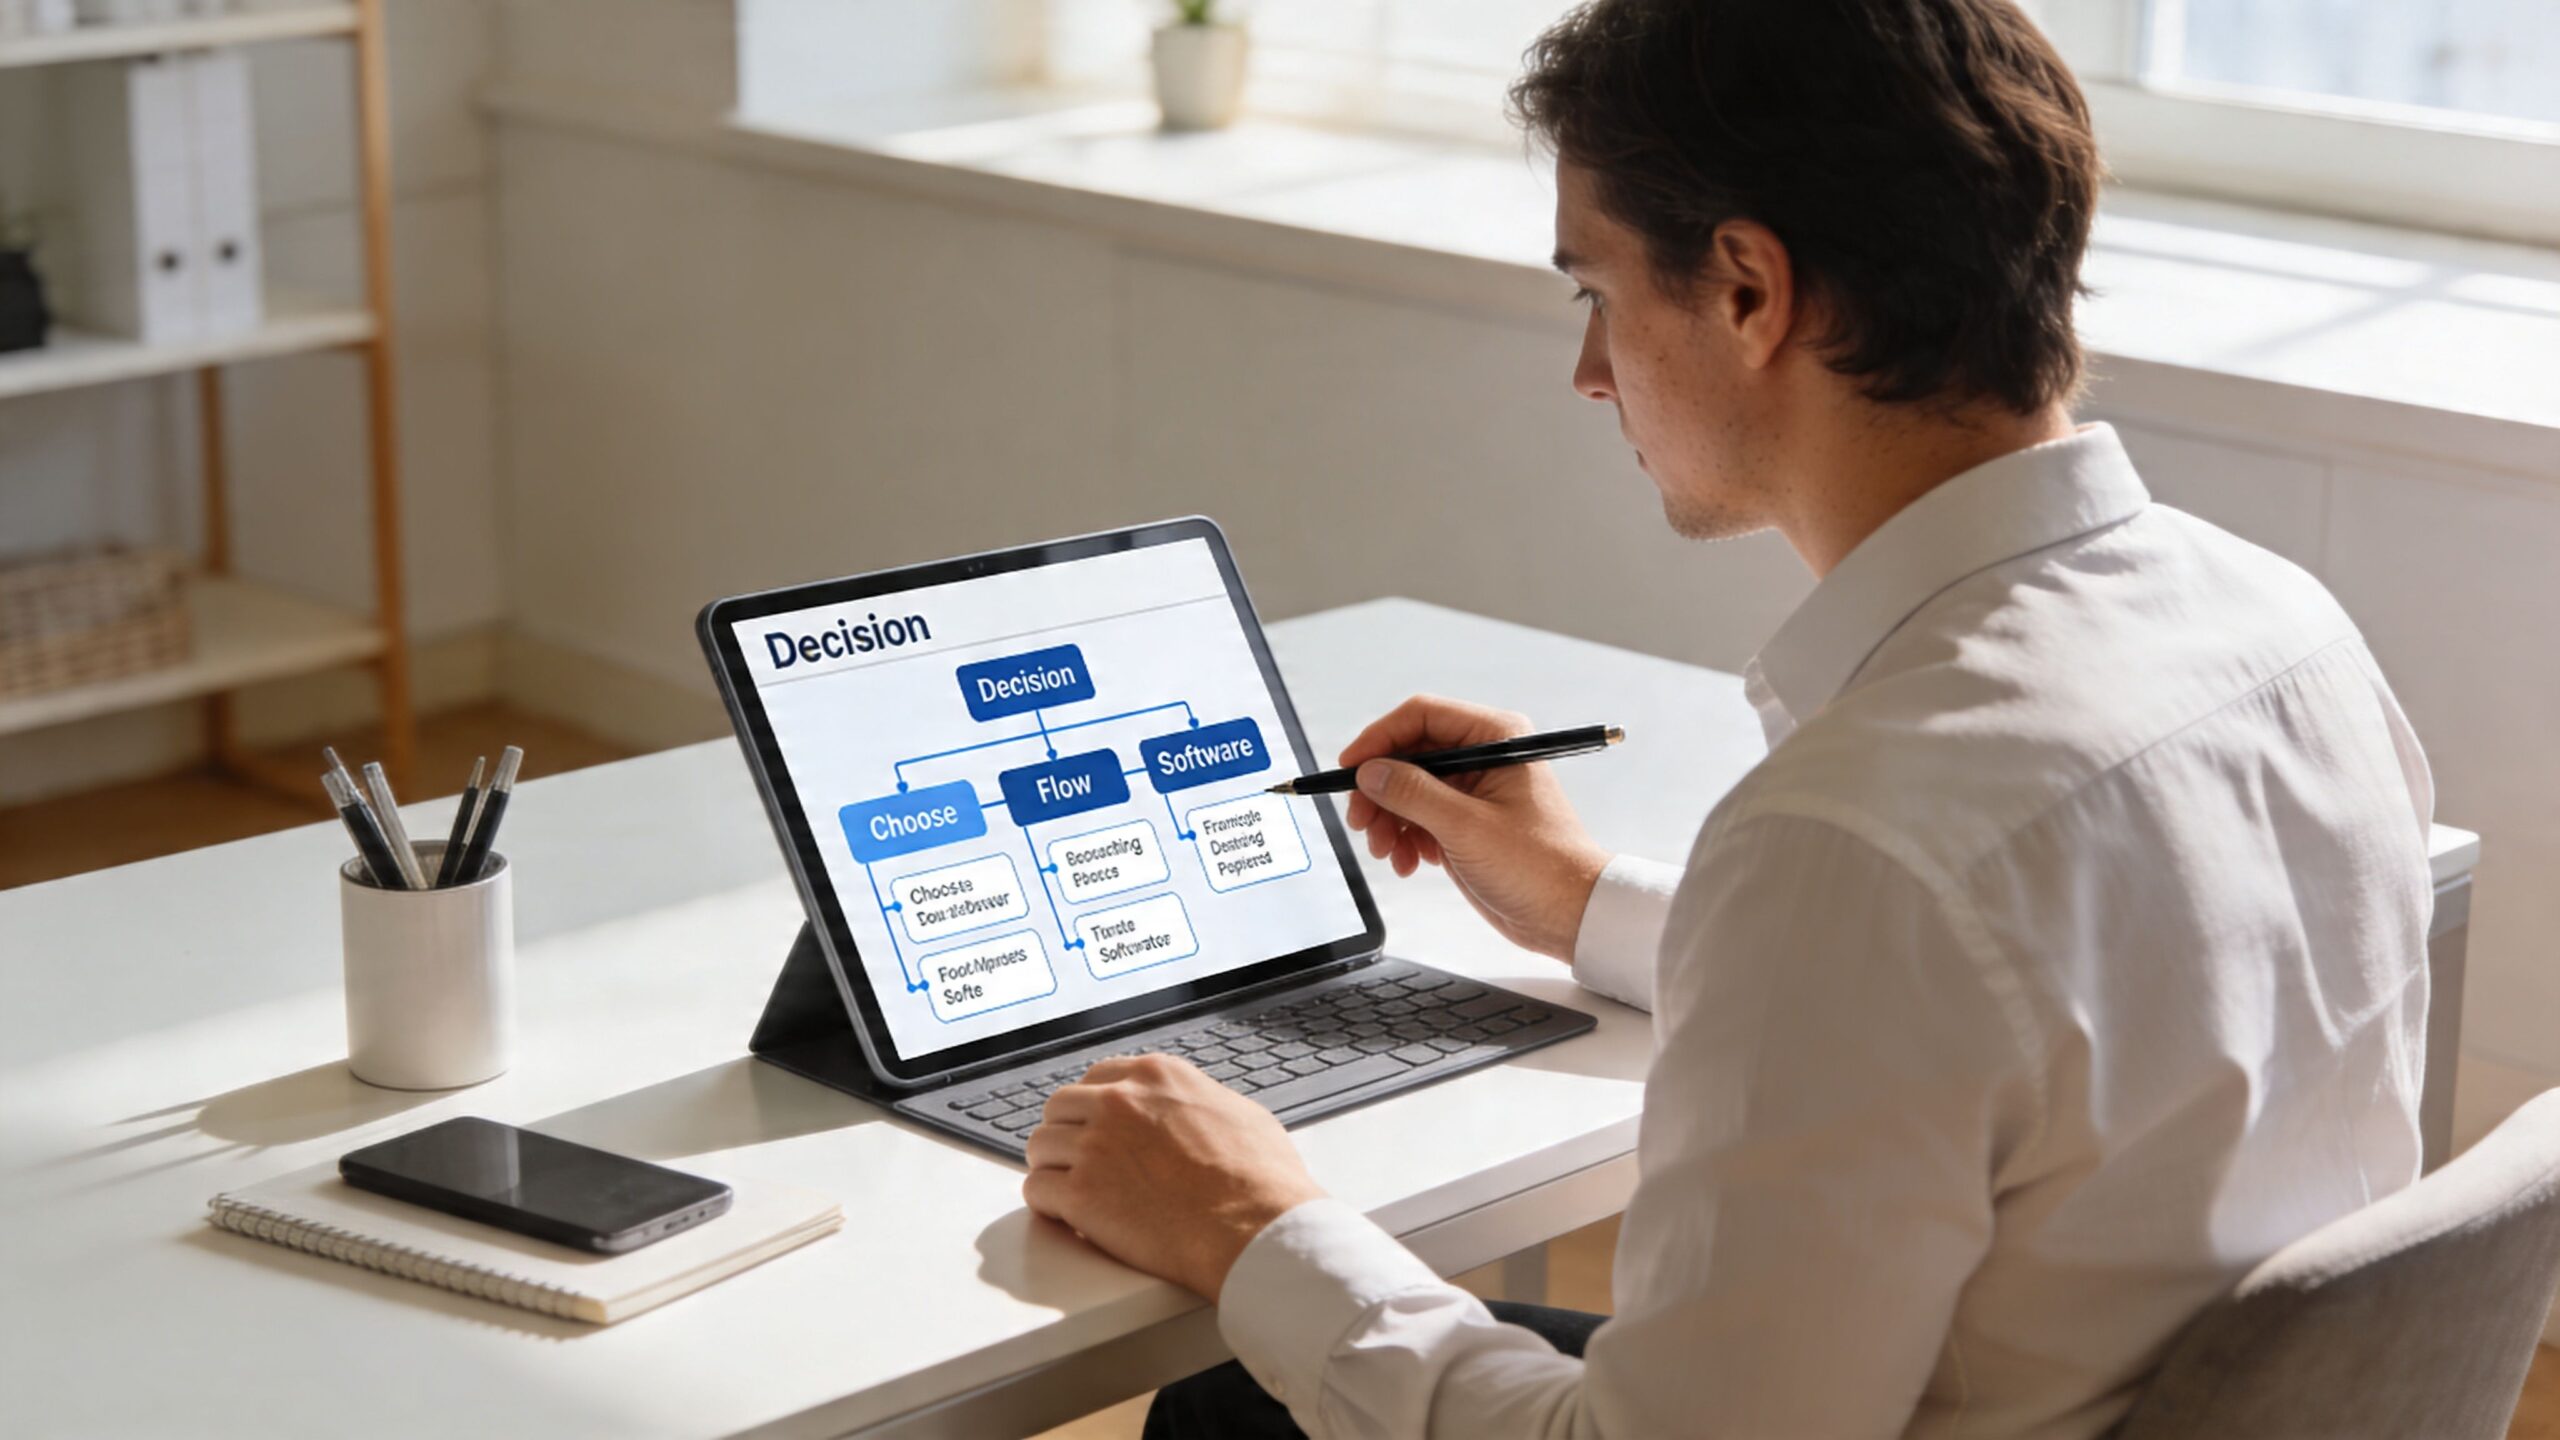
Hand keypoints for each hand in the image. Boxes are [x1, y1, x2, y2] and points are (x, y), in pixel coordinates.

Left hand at [1023, 1054, 1324, 1300]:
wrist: (1255, 1227)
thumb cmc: (1261, 1180)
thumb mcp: (1240, 1113)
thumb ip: (1202, 1102)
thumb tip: (1197, 1110)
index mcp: (1157, 1077)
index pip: (1099, 1077)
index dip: (1094, 1107)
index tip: (1095, 1126)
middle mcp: (1119, 1102)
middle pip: (1061, 1106)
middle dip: (1067, 1133)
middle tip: (1078, 1161)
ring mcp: (1095, 1146)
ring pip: (1041, 1145)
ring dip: (1053, 1167)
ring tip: (1069, 1191)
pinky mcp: (1080, 1193)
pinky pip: (1037, 1188)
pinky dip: (1048, 1204)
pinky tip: (1066, 1215)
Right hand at [1338, 694, 1611, 959]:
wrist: (1569, 915)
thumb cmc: (1540, 866)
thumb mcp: (1466, 827)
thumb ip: (1413, 793)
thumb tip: (1370, 772)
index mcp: (1496, 738)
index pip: (1421, 717)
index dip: (1379, 740)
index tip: (1349, 769)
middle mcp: (1484, 757)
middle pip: (1409, 754)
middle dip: (1380, 790)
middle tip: (1361, 822)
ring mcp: (1473, 791)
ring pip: (1408, 789)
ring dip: (1389, 819)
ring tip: (1387, 851)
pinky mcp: (1466, 823)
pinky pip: (1419, 818)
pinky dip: (1406, 838)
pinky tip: (1409, 862)